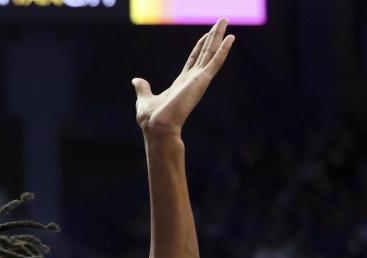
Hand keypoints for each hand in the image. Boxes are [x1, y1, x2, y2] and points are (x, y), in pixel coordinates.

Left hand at [132, 18, 233, 136]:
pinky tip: (230, 38)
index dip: (200, 47)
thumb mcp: (144, 99)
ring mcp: (198, 80)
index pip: (193, 61)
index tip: (206, 35)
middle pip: (205, 53)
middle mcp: (192, 80)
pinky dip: (223, 50)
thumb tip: (136, 81)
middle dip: (213, 37)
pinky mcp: (201, 81)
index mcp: (181, 84)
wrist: (157, 127)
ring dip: (219, 37)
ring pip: (211, 53)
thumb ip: (143, 88)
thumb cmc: (151, 118)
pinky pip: (214, 62)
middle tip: (222, 21)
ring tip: (225, 20)